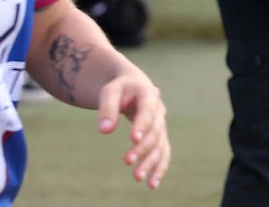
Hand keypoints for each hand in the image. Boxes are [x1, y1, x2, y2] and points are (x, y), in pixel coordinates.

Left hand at [96, 71, 169, 188]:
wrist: (131, 86)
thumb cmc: (118, 89)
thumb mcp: (109, 92)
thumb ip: (107, 109)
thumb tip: (105, 131)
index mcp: (149, 94)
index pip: (148, 111)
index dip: (142, 125)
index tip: (133, 140)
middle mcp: (159, 110)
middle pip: (155, 131)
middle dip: (142, 147)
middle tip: (127, 161)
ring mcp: (161, 124)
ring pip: (160, 145)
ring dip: (151, 161)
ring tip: (137, 177)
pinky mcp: (159, 136)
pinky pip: (163, 152)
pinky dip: (160, 167)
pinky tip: (152, 183)